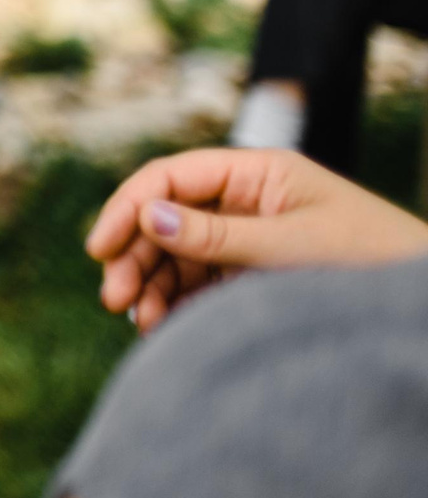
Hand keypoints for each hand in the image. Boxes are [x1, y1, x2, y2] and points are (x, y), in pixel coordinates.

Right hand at [87, 146, 427, 332]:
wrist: (419, 305)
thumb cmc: (372, 260)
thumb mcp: (292, 246)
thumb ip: (218, 235)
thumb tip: (147, 217)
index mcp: (256, 173)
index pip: (172, 178)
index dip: (129, 207)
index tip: (101, 249)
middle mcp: (245, 199)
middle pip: (166, 218)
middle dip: (136, 255)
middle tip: (114, 298)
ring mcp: (248, 237)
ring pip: (178, 254)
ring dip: (152, 284)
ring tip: (141, 323)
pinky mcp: (253, 274)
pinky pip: (200, 283)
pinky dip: (176, 302)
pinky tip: (164, 325)